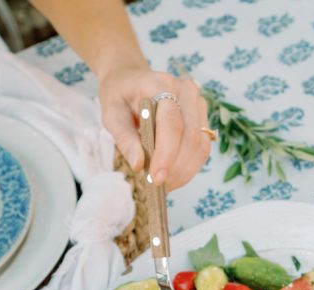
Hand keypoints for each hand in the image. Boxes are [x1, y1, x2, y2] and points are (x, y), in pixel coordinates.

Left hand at [98, 67, 210, 189]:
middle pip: (190, 137)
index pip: (172, 123)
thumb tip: (138, 165)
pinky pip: (202, 148)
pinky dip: (189, 168)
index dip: (166, 154)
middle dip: (175, 168)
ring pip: (199, 145)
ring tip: (164, 184)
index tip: (156, 178)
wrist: (130, 79)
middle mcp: (186, 91)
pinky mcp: (202, 118)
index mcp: (161, 84)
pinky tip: (173, 176)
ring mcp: (198, 104)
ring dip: (184, 171)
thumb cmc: (120, 96)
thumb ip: (124, 139)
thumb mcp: (111, 114)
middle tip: (157, 186)